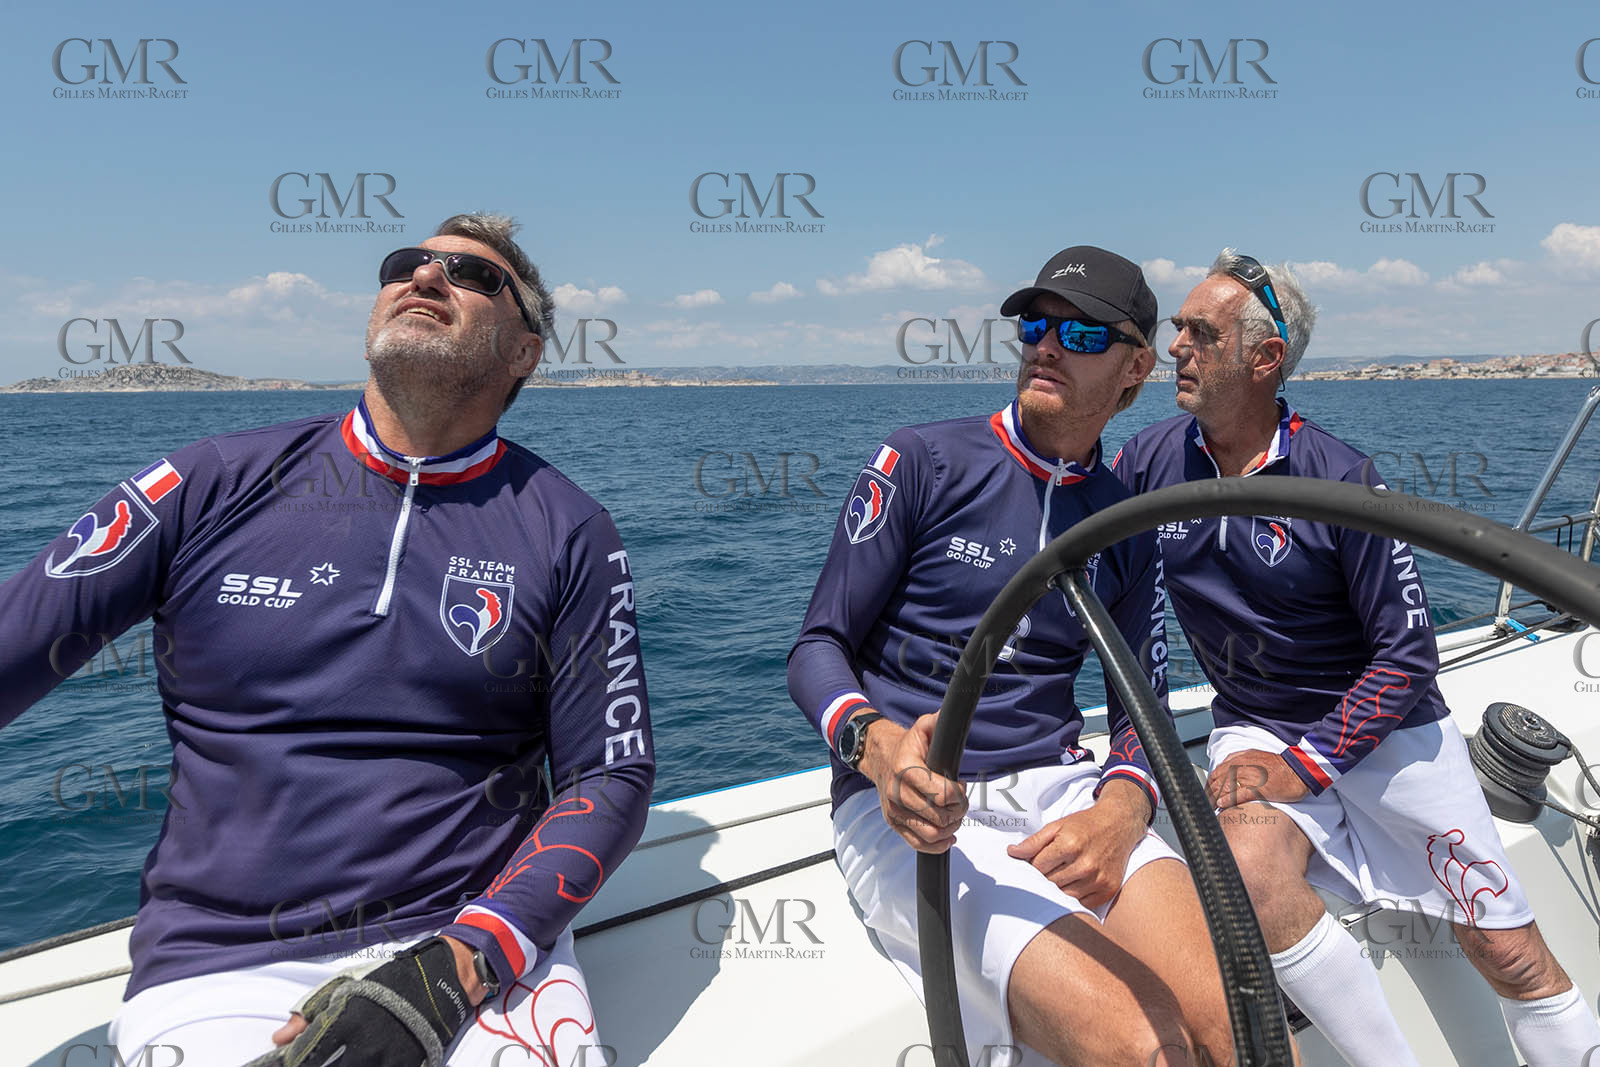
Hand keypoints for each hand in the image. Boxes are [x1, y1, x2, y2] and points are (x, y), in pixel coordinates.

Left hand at [247, 936, 478, 1065]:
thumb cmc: (389, 979)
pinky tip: (366, 1063)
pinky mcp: (407, 1064)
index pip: (307, 1055)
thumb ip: (310, 1011)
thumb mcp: (348, 985)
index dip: (293, 1063)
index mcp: (346, 1017)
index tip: (290, 1063)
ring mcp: (387, 1057)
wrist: (442, 978)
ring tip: (344, 1059)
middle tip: (318, 1062)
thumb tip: (278, 1039)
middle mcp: (365, 1042)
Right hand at [862, 712, 967, 853]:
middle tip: (959, 801)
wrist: (879, 758)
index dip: (958, 795)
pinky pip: (918, 844)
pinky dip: (937, 844)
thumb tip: (952, 716)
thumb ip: (938, 723)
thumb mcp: (923, 728)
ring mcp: (894, 811)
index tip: (961, 786)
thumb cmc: (905, 746)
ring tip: (953, 815)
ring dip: (950, 828)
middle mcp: (898, 793)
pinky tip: (947, 835)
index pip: (941, 794)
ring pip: (931, 833)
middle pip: (940, 817)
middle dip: (958, 811)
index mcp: (906, 769)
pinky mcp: (894, 823)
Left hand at [1006, 778, 1147, 909]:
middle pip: (1050, 883)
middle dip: (1043, 879)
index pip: (1038, 868)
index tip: (1034, 863)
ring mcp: (1098, 879)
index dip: (1032, 866)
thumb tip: (1012, 853)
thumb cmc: (1085, 825)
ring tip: (1059, 877)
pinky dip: (1075, 897)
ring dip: (1057, 890)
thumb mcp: (1057, 826)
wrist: (1118, 825)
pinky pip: (1082, 904)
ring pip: (1064, 897)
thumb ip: (1034, 842)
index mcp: (1070, 845)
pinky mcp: (1108, 889)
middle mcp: (1085, 864)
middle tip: (1047, 870)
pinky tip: (1074, 884)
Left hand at [1206, 749, 1309, 809]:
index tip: (1206, 794)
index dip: (1208, 785)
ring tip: (1210, 808)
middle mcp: (1241, 766)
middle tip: (1206, 805)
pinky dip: (1228, 799)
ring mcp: (1250, 777)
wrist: (1298, 769)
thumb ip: (1237, 762)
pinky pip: (1239, 794)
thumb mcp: (1253, 757)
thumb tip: (1224, 770)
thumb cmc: (1277, 766)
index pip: (1216, 773)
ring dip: (1215, 798)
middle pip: (1217, 781)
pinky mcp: (1259, 788)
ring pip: (1225, 787)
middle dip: (1208, 794)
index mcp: (1239, 759)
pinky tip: (1222, 805)